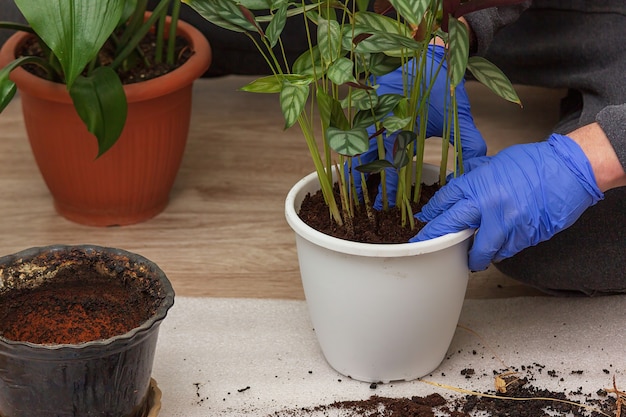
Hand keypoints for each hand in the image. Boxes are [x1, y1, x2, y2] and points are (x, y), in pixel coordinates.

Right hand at [352, 44, 485, 208]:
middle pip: (363, 158)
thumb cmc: (442, 88)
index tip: (384, 205)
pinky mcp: (366, 103)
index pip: (391, 166)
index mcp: (403, 128)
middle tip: (358, 199)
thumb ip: (469, 143)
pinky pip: (355, 128)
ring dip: (353, 163)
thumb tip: (479, 167)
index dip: (387, 188)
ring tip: (352, 183)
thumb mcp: (457, 117)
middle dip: (359, 180)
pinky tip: (355, 157)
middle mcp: (383, 121)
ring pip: (355, 143)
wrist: (430, 55)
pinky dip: (353, 144)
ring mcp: (371, 111)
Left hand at [410, 134, 603, 270]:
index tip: (426, 219)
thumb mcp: (498, 161)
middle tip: (428, 246)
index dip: (433, 212)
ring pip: (482, 248)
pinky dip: (500, 252)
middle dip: (438, 237)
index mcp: (480, 183)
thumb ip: (477, 174)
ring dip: (474, 254)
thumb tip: (459, 181)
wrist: (571, 171)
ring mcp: (507, 224)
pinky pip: (506, 250)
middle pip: (453, 226)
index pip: (447, 200)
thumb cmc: (536, 163)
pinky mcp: (525, 236)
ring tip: (469, 258)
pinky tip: (496, 251)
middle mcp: (489, 205)